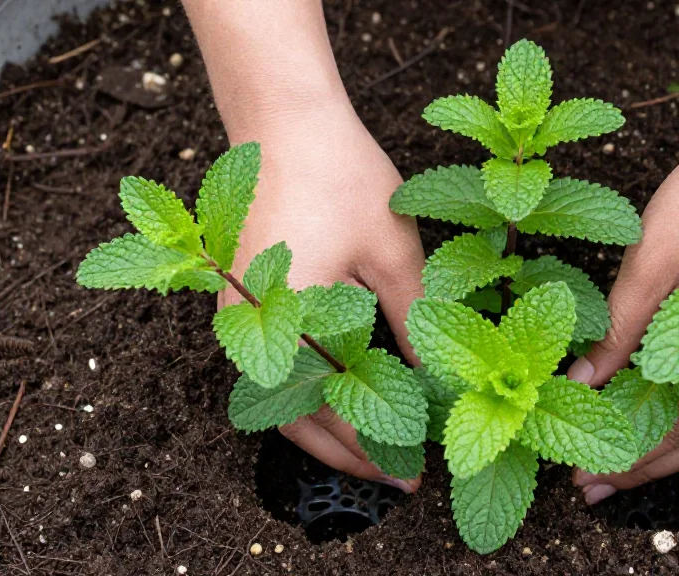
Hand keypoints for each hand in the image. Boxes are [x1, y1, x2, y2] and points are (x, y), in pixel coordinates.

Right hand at [220, 106, 424, 492]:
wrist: (284, 118)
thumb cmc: (340, 174)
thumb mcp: (393, 250)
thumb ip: (415, 320)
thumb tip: (439, 380)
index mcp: (285, 319)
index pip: (326, 412)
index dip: (370, 450)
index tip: (410, 473)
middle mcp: (249, 326)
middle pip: (291, 418)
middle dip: (344, 453)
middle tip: (393, 474)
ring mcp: (239, 312)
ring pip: (278, 395)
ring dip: (324, 425)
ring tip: (374, 446)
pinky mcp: (244, 296)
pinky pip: (273, 363)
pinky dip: (308, 388)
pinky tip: (345, 390)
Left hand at [568, 123, 678, 503]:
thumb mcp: (651, 259)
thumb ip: (618, 331)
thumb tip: (581, 384)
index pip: (671, 425)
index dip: (625, 455)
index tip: (580, 478)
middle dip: (644, 465)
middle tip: (592, 486)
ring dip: (673, 448)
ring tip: (622, 465)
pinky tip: (665, 422)